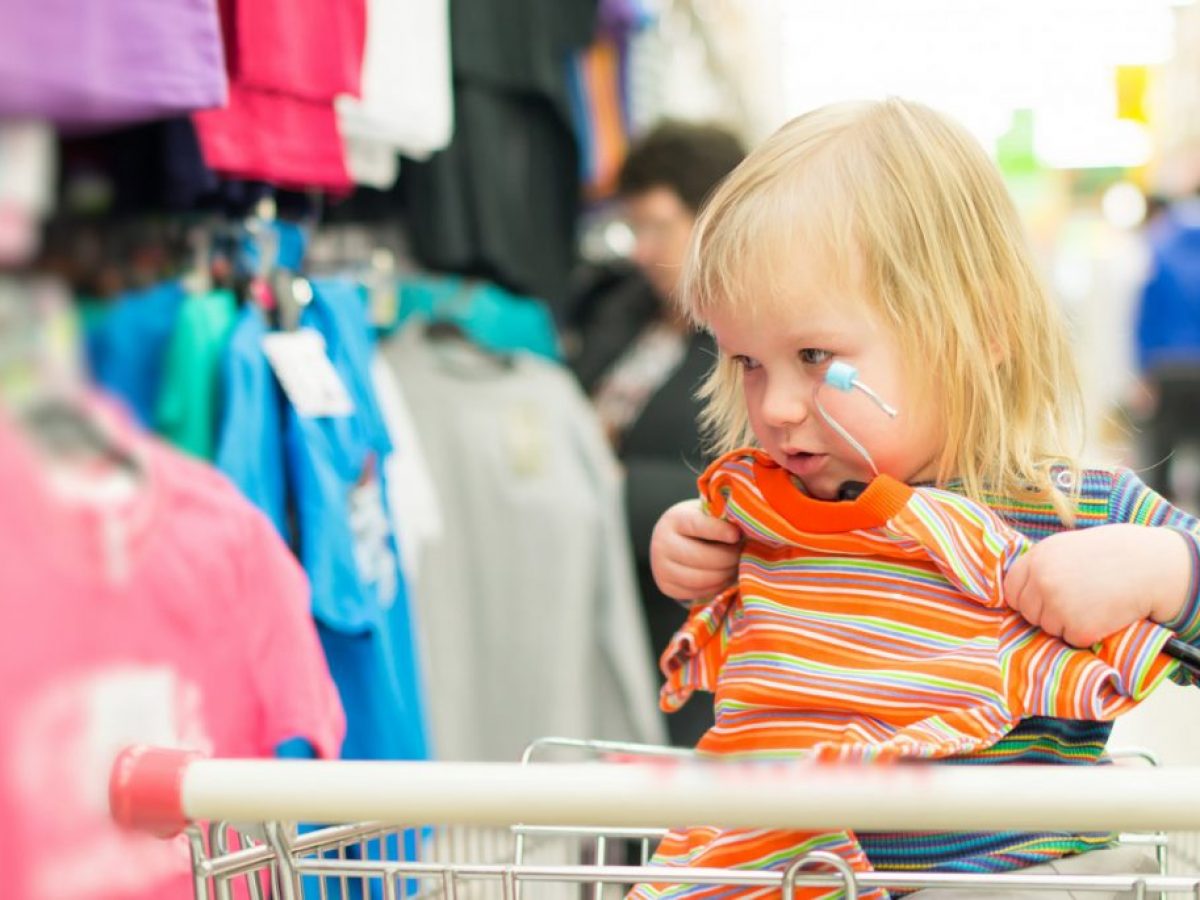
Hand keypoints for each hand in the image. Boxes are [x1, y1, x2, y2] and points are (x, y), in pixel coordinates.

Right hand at [650, 499, 742, 600]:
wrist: (674, 539)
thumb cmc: (700, 525)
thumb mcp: (708, 514)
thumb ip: (723, 519)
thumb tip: (742, 531)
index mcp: (675, 519)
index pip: (698, 525)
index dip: (719, 531)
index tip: (737, 535)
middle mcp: (662, 543)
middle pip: (702, 557)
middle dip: (729, 559)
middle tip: (744, 555)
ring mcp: (661, 567)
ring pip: (701, 579)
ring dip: (725, 575)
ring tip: (736, 567)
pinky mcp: (665, 586)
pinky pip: (698, 592)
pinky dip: (716, 587)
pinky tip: (723, 576)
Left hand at [1002, 525, 1190, 646]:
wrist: (1148, 566)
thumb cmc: (1108, 554)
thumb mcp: (1065, 548)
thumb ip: (1040, 566)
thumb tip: (1015, 592)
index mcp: (1036, 559)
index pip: (1010, 590)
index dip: (1025, 597)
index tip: (1041, 599)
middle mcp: (1042, 582)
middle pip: (1027, 612)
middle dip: (1045, 611)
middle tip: (1075, 600)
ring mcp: (1058, 605)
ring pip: (1047, 627)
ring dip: (1066, 622)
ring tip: (1091, 603)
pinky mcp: (1078, 628)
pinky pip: (1070, 639)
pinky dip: (1085, 633)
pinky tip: (1101, 614)